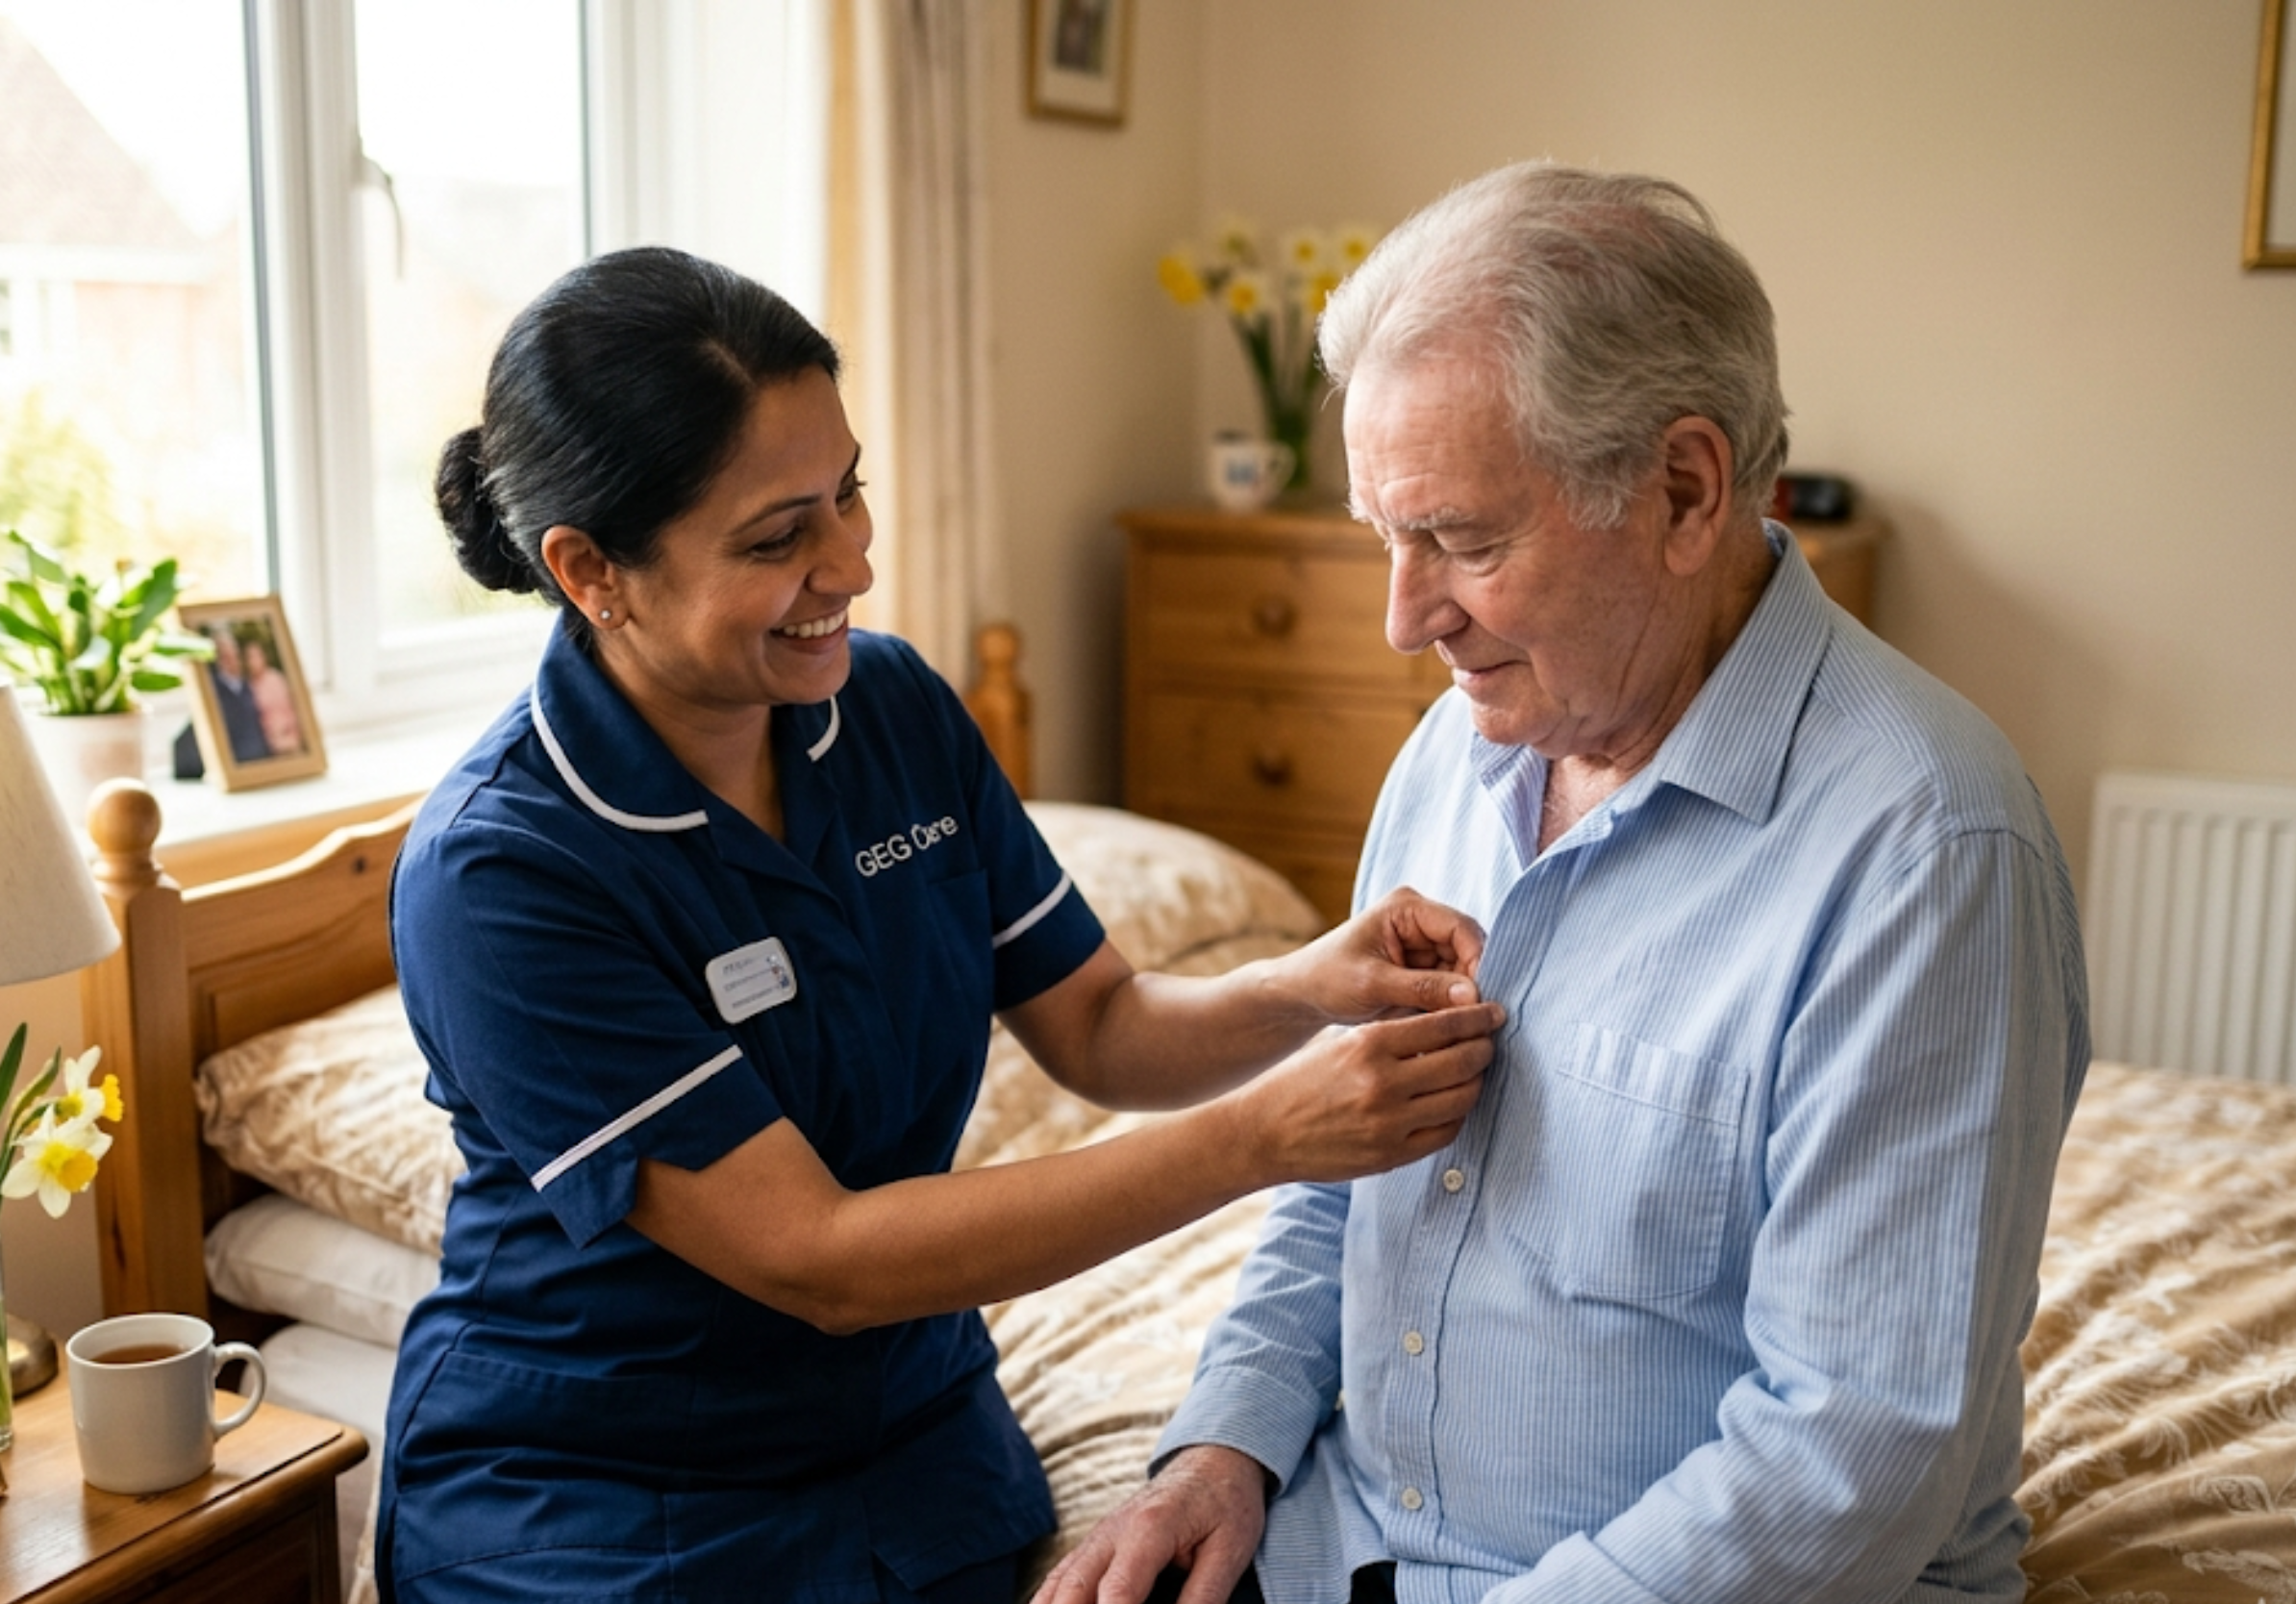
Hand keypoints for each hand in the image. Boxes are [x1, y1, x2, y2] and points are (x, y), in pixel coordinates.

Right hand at [1034, 1445, 1269, 1603]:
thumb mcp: (1229, 1552)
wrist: (1213, 1462)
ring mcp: (1098, 1536)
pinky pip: (1060, 1577)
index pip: (1118, 1592)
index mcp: (1150, 1528)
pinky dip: (1048, 1601)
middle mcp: (1112, 1531)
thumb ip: (1203, 1598)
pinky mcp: (1095, 1545)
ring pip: (1059, 1584)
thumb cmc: (1226, 1505)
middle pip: (1074, 1590)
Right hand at [1232, 1000, 1499, 1185]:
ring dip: (1476, 1082)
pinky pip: (1445, 1133)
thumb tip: (1444, 1025)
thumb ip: (1390, 1036)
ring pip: (1461, 1099)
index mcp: (1368, 1044)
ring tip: (1476, 1072)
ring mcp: (1389, 1123)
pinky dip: (1458, 1116)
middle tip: (1491, 1041)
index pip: (1443, 1025)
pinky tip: (1454, 1104)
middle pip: (1461, 1062)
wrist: (1263, 1133)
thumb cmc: (1300, 1081)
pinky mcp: (1391, 1155)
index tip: (1493, 1012)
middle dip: (1484, 1048)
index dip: (1477, 1017)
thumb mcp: (1340, 1042)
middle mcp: (1383, 1083)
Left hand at [1284, 887, 1486, 1023]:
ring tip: (1452, 1025)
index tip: (1479, 999)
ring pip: (1463, 971)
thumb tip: (1473, 996)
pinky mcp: (1422, 969)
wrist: (1303, 995)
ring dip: (1461, 999)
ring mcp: (1422, 944)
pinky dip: (1449, 1006)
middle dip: (1470, 984)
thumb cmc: (1327, 979)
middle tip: (1471, 1020)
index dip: (1477, 961)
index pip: (1460, 928)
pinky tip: (1442, 1024)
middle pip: (1467, 949)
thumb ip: (1424, 988)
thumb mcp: (1373, 984)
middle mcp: (1420, 920)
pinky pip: (1450, 986)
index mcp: (1407, 907)